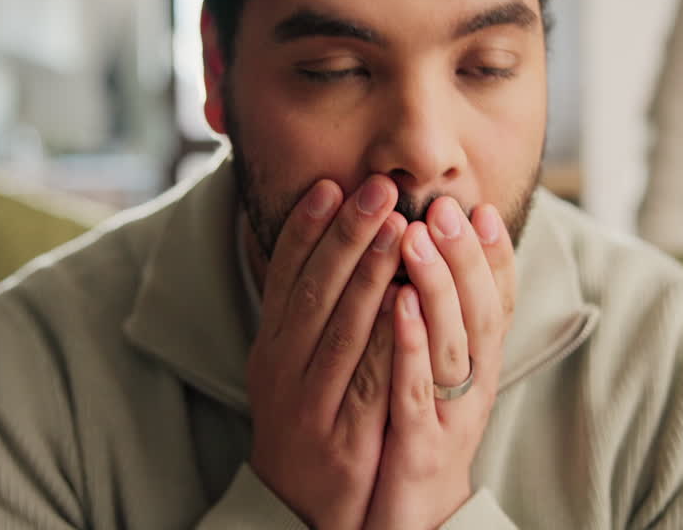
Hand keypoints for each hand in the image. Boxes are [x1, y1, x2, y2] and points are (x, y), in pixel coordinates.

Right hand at [246, 176, 407, 529]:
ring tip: (398, 228)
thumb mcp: (292, 366)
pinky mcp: (345, 440)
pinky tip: (409, 303)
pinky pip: (369, 384)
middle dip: (347, 236)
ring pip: (341, 331)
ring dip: (369, 275)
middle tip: (378, 190)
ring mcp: (312, 406)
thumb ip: (309, 312)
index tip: (330, 185)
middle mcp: (284, 371)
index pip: (285, 277)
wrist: (300, 512)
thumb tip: (328, 243)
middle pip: (314, 293)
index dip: (305, 229)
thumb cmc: (308, 423)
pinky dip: (389, 340)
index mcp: (272, 347)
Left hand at [365, 197, 516, 529]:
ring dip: (436, 287)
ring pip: (453, 345)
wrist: (410, 521)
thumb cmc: (419, 437)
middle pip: (481, 314)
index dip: (495, 256)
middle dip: (465, 256)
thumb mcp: (440, 378)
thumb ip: (444, 323)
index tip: (482, 207)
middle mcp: (473, 388)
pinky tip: (396, 305)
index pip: (498, 303)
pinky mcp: (419, 447)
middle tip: (446, 207)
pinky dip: (409, 345)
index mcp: (478, 368)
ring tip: (417, 236)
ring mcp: (448, 418)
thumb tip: (440, 258)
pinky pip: (414, 390)